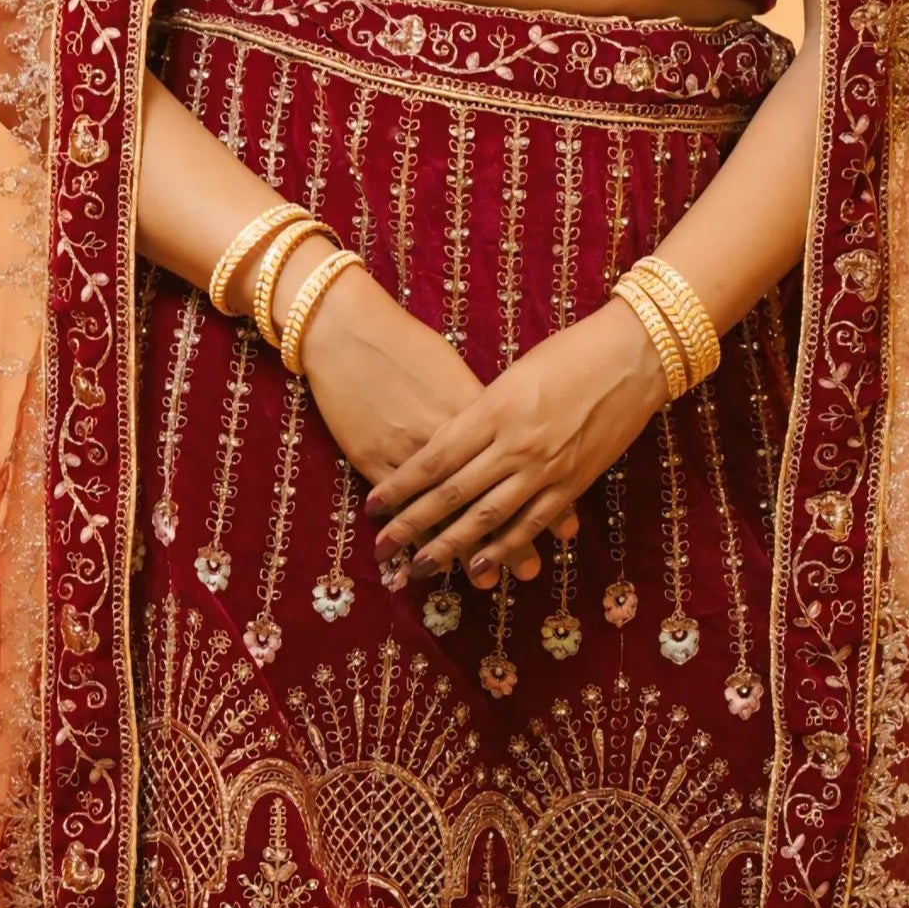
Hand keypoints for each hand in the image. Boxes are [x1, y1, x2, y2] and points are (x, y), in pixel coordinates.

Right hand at [289, 261, 552, 584]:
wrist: (349, 327)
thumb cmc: (408, 342)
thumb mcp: (455, 369)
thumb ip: (493, 406)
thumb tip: (522, 435)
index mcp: (487, 410)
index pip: (520, 463)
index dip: (540, 503)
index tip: (559, 539)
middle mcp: (456, 437)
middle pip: (488, 497)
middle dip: (511, 539)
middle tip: (528, 574)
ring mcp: (414, 452)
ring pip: (448, 512)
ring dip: (464, 548)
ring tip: (482, 581)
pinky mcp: (375, 458)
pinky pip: (407, 509)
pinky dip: (418, 530)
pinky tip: (426, 549)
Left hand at [365, 297, 665, 589]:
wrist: (633, 357)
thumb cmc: (569, 353)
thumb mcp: (512, 375)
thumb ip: (481, 412)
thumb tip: (448, 444)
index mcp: (494, 409)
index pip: (435, 458)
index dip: (401, 486)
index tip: (373, 507)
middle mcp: (515, 444)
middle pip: (453, 493)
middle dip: (413, 525)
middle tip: (383, 550)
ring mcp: (545, 469)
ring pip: (488, 517)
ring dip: (451, 546)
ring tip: (420, 568)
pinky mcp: (572, 485)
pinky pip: (531, 525)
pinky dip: (504, 549)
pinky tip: (479, 567)